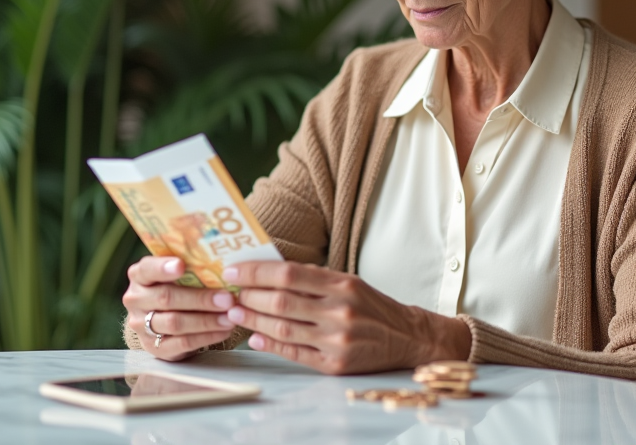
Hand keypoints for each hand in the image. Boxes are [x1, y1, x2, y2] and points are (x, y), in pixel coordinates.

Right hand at [122, 256, 236, 360]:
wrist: (163, 320)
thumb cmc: (176, 287)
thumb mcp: (176, 273)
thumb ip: (189, 266)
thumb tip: (223, 263)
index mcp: (139, 275)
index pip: (147, 269)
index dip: (163, 267)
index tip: (182, 265)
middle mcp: (135, 300)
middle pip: (166, 298)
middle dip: (200, 299)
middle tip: (227, 299)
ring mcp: (141, 326)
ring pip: (175, 323)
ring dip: (206, 320)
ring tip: (230, 317)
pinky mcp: (154, 348)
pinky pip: (182, 343)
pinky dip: (206, 337)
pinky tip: (223, 331)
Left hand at [222, 261, 471, 373]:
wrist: (407, 337)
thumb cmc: (371, 306)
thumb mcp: (348, 282)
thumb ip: (313, 278)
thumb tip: (268, 271)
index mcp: (342, 285)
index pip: (289, 273)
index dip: (256, 271)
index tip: (233, 270)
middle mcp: (340, 311)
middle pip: (281, 301)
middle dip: (248, 296)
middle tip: (228, 293)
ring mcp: (337, 340)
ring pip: (283, 328)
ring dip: (252, 321)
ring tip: (235, 313)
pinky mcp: (335, 365)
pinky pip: (294, 353)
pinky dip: (270, 345)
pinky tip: (254, 337)